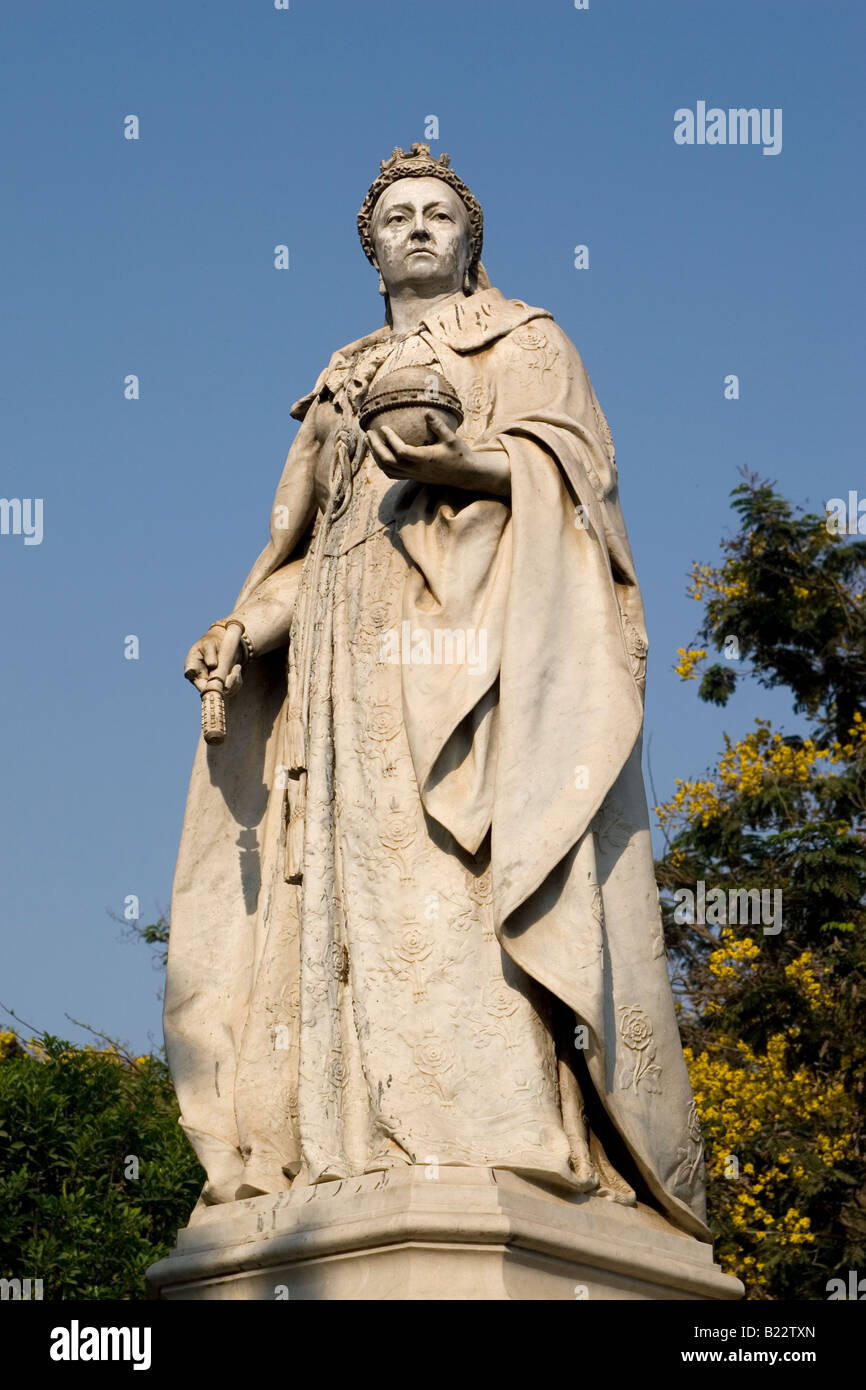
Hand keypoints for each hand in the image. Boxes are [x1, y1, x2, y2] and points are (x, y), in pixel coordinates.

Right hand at [183, 625, 244, 694]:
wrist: (219, 642)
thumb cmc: (210, 642)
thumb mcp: (208, 645)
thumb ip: (209, 654)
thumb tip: (212, 665)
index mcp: (192, 671)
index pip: (200, 686)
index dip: (211, 689)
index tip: (221, 682)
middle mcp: (201, 681)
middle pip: (213, 693)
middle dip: (225, 686)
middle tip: (233, 674)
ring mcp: (211, 684)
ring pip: (224, 693)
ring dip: (233, 683)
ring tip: (236, 668)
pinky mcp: (222, 685)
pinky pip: (232, 689)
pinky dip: (237, 681)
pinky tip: (237, 668)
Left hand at [366, 412, 509, 495]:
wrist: (464, 474)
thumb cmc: (459, 454)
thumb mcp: (452, 438)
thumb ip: (439, 426)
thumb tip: (427, 411)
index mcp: (424, 459)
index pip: (400, 451)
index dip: (390, 440)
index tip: (383, 427)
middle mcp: (416, 469)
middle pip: (388, 461)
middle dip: (376, 447)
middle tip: (369, 433)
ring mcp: (413, 475)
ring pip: (387, 469)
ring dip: (376, 456)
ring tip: (370, 441)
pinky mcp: (413, 477)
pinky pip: (392, 474)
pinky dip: (383, 465)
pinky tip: (380, 453)